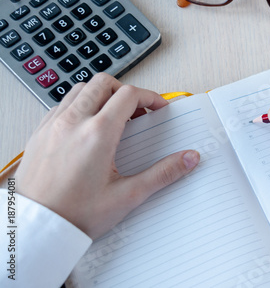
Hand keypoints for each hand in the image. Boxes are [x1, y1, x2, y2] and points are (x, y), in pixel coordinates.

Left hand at [16, 74, 199, 238]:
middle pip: (104, 83)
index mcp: (98, 134)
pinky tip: (87, 128)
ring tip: (113, 116)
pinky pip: (62, 104)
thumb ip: (163, 173)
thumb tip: (188, 159)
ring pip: (81, 89)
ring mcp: (53, 125)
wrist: (38, 229)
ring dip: (101, 95)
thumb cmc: (75, 215)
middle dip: (126, 91)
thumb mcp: (128, 196)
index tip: (157, 108)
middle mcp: (73, 122)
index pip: (129, 95)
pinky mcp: (40, 132)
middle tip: (136, 111)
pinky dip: (80, 106)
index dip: (150, 97)